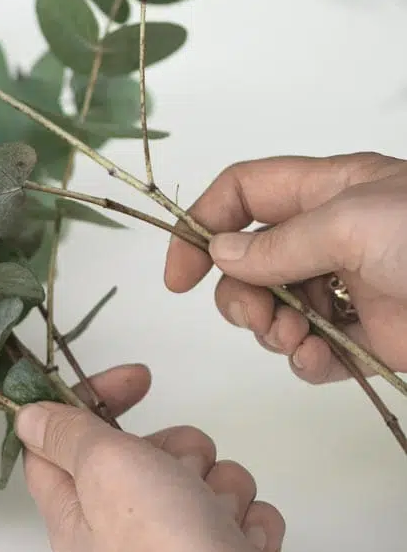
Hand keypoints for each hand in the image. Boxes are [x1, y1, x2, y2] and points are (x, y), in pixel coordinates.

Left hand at [16, 365, 283, 551]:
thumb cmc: (159, 539)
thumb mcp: (102, 466)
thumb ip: (67, 433)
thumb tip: (26, 417)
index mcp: (74, 513)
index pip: (63, 441)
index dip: (95, 400)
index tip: (139, 377)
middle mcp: (118, 535)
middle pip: (144, 456)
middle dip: (178, 449)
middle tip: (183, 470)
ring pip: (201, 478)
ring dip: (219, 486)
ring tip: (219, 516)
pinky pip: (237, 514)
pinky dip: (245, 521)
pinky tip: (243, 542)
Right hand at [164, 153, 406, 383]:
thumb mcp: (352, 222)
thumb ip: (282, 243)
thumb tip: (220, 254)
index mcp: (327, 192)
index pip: (243, 194)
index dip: (202, 225)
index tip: (180, 277)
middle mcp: (331, 237)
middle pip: (251, 263)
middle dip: (240, 296)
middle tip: (258, 316)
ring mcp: (350, 290)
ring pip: (278, 311)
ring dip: (274, 329)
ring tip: (298, 339)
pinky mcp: (372, 339)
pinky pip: (319, 352)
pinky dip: (306, 360)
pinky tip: (315, 358)